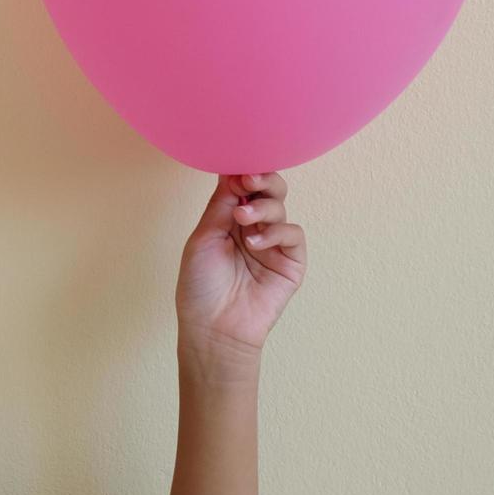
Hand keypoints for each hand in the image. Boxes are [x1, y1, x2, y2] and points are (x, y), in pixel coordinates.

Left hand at [176, 173, 304, 376]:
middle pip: (268, 189)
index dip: (243, 172)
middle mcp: (253, 226)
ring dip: (262, 207)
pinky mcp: (291, 262)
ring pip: (280, 206)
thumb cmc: (201, 286)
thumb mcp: (204, 237)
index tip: (237, 167)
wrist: (213, 327)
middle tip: (248, 180)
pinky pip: (292, 233)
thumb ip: (220, 205)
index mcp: (229, 218)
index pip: (242, 185)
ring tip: (242, 218)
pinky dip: (275, 231)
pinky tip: (254, 242)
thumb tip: (231, 170)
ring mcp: (273, 243)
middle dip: (261, 179)